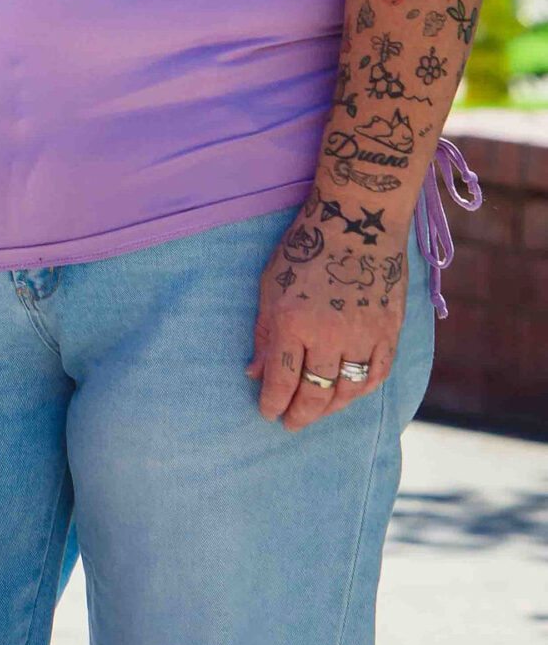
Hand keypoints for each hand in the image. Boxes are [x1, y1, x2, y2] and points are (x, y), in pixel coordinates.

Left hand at [248, 201, 409, 429]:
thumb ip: (264, 332)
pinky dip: (361, 391)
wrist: (356, 221)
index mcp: (293, 321)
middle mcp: (328, 334)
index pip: (282, 379)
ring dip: (329, 408)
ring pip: (347, 391)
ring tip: (316, 412)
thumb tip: (255, 373)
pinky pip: (376, 376)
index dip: (273, 402)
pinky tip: (348, 394)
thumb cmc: (306, 247)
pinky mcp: (389, 332)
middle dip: (300, 414)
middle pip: (315, 393)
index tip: (267, 413)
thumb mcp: (271, 284)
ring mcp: (363, 335)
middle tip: (291, 423)